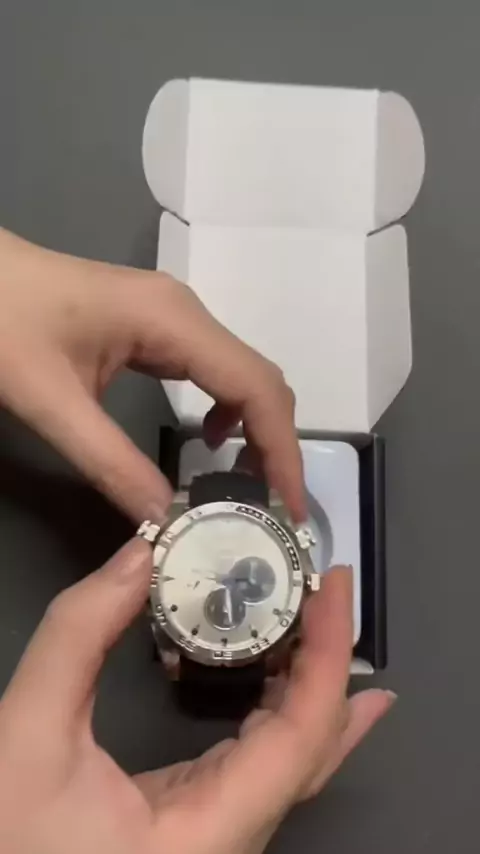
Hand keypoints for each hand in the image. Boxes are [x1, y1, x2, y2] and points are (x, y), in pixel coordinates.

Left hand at [0, 228, 304, 522]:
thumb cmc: (1, 326)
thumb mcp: (51, 404)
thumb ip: (112, 465)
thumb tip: (169, 522)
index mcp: (172, 321)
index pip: (255, 387)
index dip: (282, 449)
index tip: (289, 508)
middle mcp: (188, 312)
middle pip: (260, 380)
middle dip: (276, 444)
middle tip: (274, 507)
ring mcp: (175, 315)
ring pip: (241, 375)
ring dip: (256, 429)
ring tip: (248, 484)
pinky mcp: (158, 326)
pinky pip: (214, 370)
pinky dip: (227, 410)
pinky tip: (209, 439)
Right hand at [0, 539, 393, 853]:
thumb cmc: (11, 836)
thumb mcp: (27, 735)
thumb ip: (79, 636)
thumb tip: (139, 556)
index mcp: (210, 832)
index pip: (301, 736)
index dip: (329, 655)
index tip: (332, 585)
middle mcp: (233, 842)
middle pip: (311, 750)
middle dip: (330, 662)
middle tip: (329, 589)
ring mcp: (219, 835)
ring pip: (293, 760)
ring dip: (312, 682)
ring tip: (321, 619)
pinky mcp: (197, 822)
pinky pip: (262, 763)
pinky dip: (282, 709)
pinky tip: (286, 678)